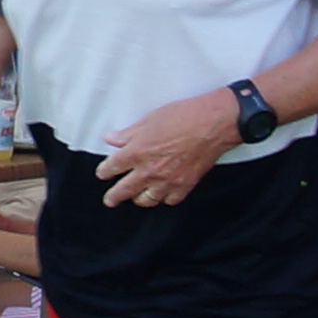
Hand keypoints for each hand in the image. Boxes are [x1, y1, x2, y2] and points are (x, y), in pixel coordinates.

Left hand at [94, 85, 243, 206]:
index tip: (103, 173)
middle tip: (109, 200)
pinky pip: (169, 200)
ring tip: (136, 197)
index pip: (112, 168)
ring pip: (146, 200)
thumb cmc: (184, 116)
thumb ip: (129, 133)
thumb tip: (111, 138)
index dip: (104, 171)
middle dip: (113, 197)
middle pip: (124, 190)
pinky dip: (164, 198)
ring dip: (138, 199)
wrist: (213, 123)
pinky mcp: (185, 185)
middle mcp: (150, 170)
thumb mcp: (150, 120)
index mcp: (137, 152)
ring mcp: (168, 181)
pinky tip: (162, 194)